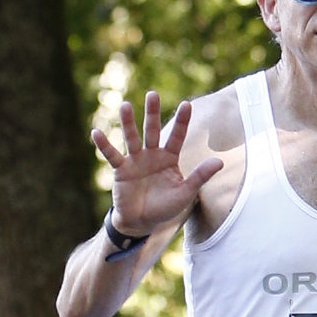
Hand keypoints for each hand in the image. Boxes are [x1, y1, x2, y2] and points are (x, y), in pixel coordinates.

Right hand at [87, 90, 219, 237]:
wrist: (142, 222)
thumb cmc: (165, 207)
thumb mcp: (186, 192)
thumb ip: (200, 176)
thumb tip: (220, 162)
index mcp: (169, 157)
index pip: (177, 136)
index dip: (182, 121)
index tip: (187, 104)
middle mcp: (152, 154)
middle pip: (152, 130)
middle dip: (152, 113)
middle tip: (153, 94)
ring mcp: (135, 160)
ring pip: (131, 138)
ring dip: (128, 123)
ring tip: (125, 106)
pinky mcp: (121, 169)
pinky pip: (112, 155)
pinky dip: (104, 145)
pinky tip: (96, 132)